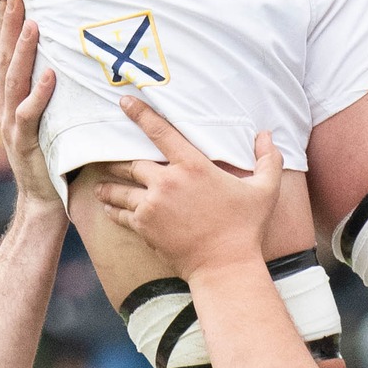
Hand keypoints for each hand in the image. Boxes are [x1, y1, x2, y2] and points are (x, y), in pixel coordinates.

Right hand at [0, 0, 63, 221]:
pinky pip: (30, 114)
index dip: (5, 28)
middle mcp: (5, 109)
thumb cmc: (49, 156)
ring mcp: (12, 126)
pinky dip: (39, 93)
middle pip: (5, 61)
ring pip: (15, 82)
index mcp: (7, 101)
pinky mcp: (26, 143)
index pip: (4, 57)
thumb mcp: (43, 118)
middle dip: (9, 28)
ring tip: (33, 24)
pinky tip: (49, 74)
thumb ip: (43, 91)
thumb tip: (58, 57)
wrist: (43, 200)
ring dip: (24, 52)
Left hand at [95, 96, 281, 279]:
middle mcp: (167, 182)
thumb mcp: (265, 190)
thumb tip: (267, 135)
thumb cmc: (245, 228)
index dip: (140, 114)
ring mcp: (152, 206)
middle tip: (108, 157)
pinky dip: (112, 209)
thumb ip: (268, 160)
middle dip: (119, 160)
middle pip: (133, 163)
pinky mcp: (145, 228)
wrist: (224, 267)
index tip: (124, 100)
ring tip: (99, 184)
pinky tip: (106, 207)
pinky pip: (121, 214)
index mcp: (193, 166)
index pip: (160, 132)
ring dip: (109, 186)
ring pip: (121, 189)